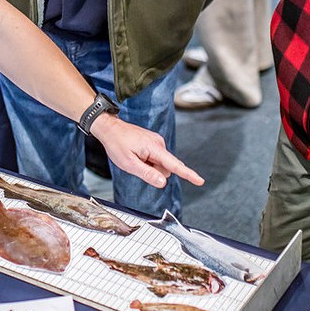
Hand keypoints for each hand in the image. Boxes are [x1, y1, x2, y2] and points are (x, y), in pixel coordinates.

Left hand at [90, 113, 204, 188]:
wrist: (110, 128)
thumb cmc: (117, 144)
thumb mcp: (129, 163)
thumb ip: (147, 174)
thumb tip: (163, 182)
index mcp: (154, 148)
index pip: (175, 165)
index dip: (188, 174)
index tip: (200, 181)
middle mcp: (159, 143)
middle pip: (165, 168)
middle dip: (154, 171)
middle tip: (136, 164)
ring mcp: (156, 142)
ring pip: (160, 164)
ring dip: (150, 166)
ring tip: (135, 157)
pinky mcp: (153, 142)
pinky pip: (155, 158)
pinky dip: (147, 161)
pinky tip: (136, 154)